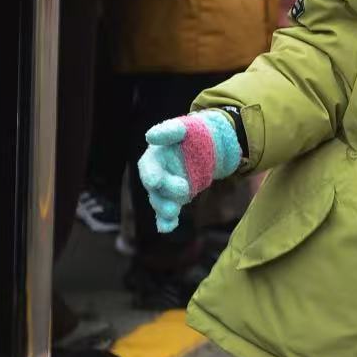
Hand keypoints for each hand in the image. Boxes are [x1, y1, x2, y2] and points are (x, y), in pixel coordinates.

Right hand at [137, 110, 241, 233]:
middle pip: (156, 189)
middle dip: (164, 194)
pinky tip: (167, 228)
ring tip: (172, 213)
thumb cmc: (192, 133)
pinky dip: (167, 221)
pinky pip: (168, 213)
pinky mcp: (175, 199)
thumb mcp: (185, 128)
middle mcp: (156, 175)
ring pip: (161, 202)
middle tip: (183, 191)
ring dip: (164, 210)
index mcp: (154, 157)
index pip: (149, 168)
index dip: (151, 174)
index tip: (155, 181)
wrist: (206, 145)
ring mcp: (165, 189)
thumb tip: (151, 135)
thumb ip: (170, 131)